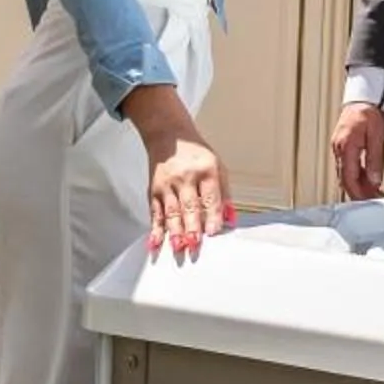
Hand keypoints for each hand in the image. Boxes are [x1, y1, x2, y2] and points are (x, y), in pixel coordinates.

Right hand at [122, 86, 229, 263]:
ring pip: (171, 211)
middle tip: (194, 244)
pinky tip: (156, 242)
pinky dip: (155, 229)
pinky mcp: (153, 190)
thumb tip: (229, 219)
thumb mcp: (218, 167)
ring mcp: (167, 184)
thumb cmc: (197, 155)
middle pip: (189, 205)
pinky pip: (155, 212)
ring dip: (174, 231)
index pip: (210, 196)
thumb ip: (225, 194)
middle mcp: (185, 177)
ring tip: (178, 247)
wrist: (168, 136)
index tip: (213, 231)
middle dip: (191, 226)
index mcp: (206, 170)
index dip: (212, 215)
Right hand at [331, 101, 383, 201]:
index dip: (359, 193)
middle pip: (346, 178)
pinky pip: (348, 165)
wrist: (366, 94)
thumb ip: (375, 159)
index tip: (370, 200)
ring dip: (359, 184)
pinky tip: (369, 179)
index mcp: (346, 147)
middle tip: (374, 198)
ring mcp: (339, 146)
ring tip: (375, 191)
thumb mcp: (377, 136)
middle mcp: (339, 148)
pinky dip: (358, 174)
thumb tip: (375, 180)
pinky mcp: (344, 144)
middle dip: (359, 192)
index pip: (349, 178)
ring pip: (347, 173)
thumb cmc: (371, 110)